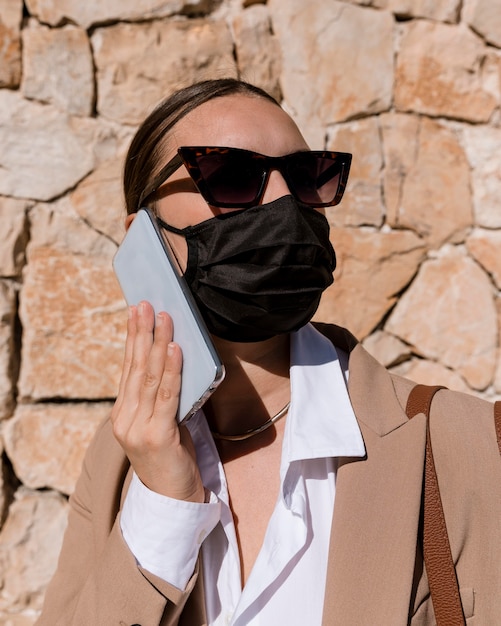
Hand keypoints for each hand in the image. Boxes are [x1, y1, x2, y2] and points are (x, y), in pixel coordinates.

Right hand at [111, 301, 204, 501]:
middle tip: (146, 304)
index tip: (137, 312)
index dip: (133, 339)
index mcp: (124, 413)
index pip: (129, 368)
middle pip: (136, 367)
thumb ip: (162, 397)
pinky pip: (167, 396)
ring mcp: (138, 429)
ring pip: (150, 377)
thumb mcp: (162, 422)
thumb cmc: (172, 459)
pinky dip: (173, 370)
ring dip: (159, 344)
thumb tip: (176, 359)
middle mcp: (125, 419)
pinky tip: (176, 349)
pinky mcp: (158, 437)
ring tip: (164, 318)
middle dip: (142, 333)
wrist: (173, 502)